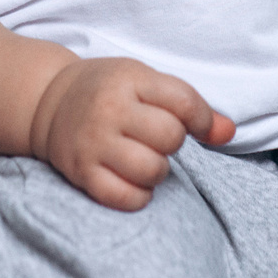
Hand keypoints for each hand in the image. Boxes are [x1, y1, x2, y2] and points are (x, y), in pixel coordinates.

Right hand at [27, 57, 234, 211]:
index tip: (194, 125)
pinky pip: (125, 197)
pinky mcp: (81, 173)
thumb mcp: (147, 82)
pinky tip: (132, 180)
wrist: (50, 102)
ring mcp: (93, 143)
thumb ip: (190, 106)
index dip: (202, 120)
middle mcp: (109, 110)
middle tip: (155, 138)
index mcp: (129, 79)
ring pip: (152, 170)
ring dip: (157, 171)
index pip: (185, 103)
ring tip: (144, 159)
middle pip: (170, 138)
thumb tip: (228, 133)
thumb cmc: (109, 92)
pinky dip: (138, 195)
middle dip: (172, 143)